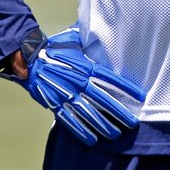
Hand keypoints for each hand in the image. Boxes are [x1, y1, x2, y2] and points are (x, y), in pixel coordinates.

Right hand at [0, 25, 145, 145]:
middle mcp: (77, 82)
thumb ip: (91, 41)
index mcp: (84, 66)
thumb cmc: (56, 48)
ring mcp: (65, 95)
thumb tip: (105, 28)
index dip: (127, 88)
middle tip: (133, 123)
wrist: (29, 59)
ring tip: (116, 134)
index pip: (110, 79)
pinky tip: (92, 140)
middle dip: (119, 112)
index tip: (141, 96)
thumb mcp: (76, 40)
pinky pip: (69, 121)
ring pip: (88, 113)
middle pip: (102, 99)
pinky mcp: (55, 105)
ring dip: (102, 125)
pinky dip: (81, 132)